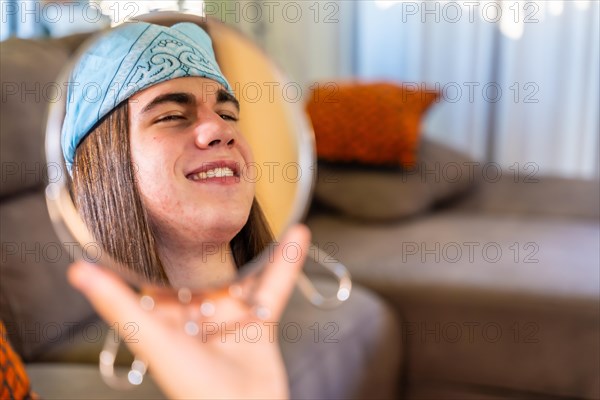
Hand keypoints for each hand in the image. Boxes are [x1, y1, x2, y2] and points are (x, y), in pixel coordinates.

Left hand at [68, 224, 310, 399]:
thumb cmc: (192, 387)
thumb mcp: (153, 337)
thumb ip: (120, 303)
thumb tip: (78, 271)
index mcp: (164, 318)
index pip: (155, 273)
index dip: (155, 244)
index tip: (158, 209)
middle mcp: (196, 315)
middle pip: (203, 268)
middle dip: (209, 240)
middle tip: (212, 200)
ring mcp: (229, 318)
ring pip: (242, 273)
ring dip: (253, 247)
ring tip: (259, 213)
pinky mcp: (259, 324)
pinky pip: (273, 287)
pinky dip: (286, 264)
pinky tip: (297, 236)